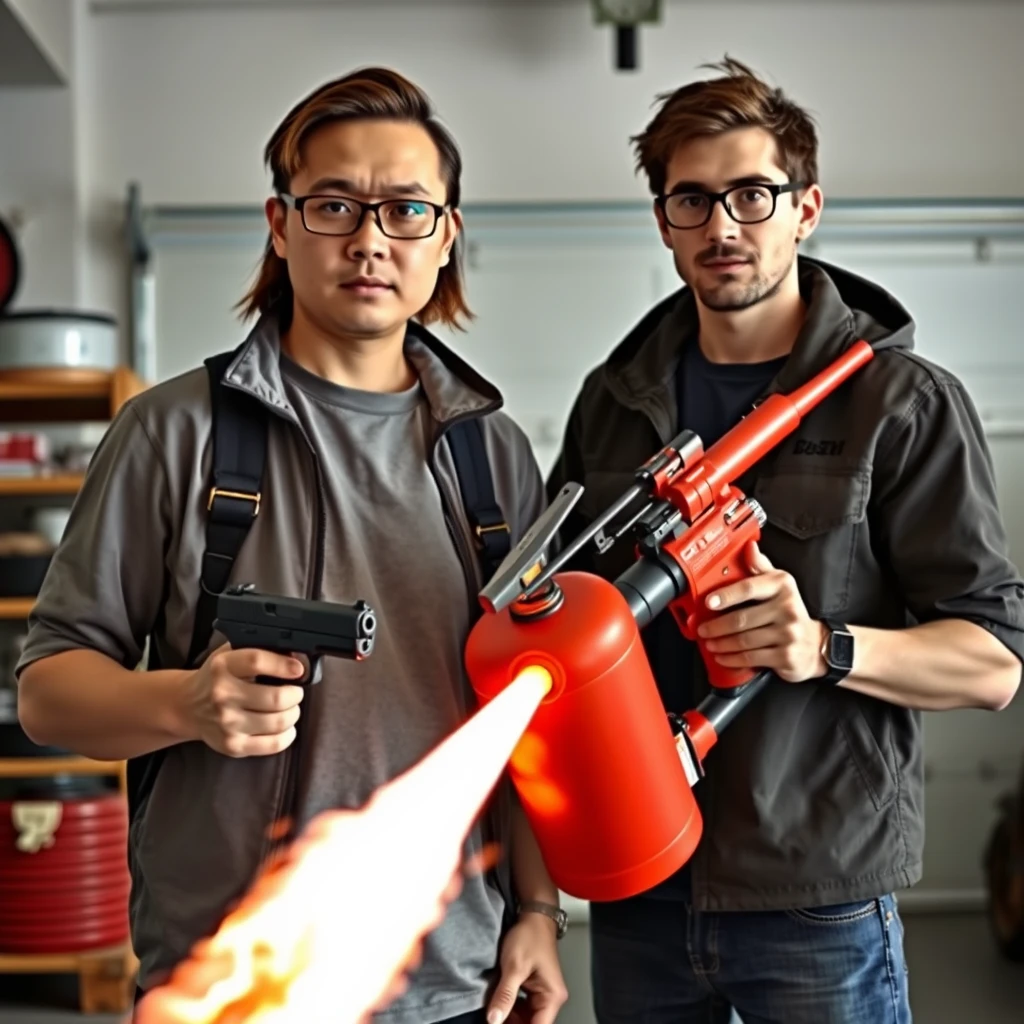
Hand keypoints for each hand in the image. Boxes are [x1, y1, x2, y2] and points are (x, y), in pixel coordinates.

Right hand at [181, 642, 305, 756]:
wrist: (187, 706)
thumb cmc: (216, 678)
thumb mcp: (230, 654)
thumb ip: (258, 648)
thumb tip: (294, 654)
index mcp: (223, 667)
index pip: (257, 661)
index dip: (283, 664)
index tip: (298, 669)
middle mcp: (223, 695)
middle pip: (276, 697)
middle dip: (295, 694)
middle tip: (295, 692)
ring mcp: (227, 723)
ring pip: (279, 721)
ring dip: (293, 713)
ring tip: (290, 708)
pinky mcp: (233, 745)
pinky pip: (273, 744)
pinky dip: (288, 735)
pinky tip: (286, 727)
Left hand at [486, 912, 567, 1023]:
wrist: (533, 916)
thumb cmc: (530, 935)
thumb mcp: (514, 966)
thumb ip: (505, 996)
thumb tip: (494, 1021)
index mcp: (552, 996)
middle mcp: (550, 998)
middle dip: (510, 1023)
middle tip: (492, 1018)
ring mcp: (542, 994)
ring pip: (524, 1018)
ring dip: (508, 1017)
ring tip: (492, 1010)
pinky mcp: (533, 989)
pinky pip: (521, 1007)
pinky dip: (508, 1007)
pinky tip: (496, 1003)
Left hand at [697, 541, 827, 682]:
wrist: (816, 645)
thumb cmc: (790, 612)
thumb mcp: (780, 585)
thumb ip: (760, 567)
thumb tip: (748, 546)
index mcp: (783, 587)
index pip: (750, 588)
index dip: (726, 595)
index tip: (709, 602)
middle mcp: (788, 609)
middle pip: (742, 619)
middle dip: (717, 626)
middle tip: (703, 629)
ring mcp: (788, 634)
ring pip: (744, 640)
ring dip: (722, 644)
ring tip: (710, 643)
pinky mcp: (786, 656)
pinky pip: (752, 658)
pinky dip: (733, 659)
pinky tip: (722, 656)